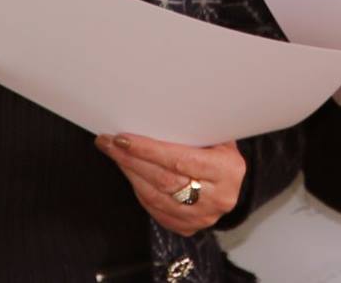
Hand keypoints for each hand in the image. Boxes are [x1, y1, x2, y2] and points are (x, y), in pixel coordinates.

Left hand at [94, 135, 245, 235]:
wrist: (231, 179)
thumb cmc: (219, 150)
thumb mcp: (216, 135)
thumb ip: (191, 129)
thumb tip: (150, 114)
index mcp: (228, 170)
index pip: (179, 160)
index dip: (148, 150)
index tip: (123, 139)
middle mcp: (218, 197)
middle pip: (163, 180)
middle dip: (132, 159)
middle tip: (109, 143)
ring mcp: (203, 217)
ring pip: (156, 197)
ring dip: (130, 174)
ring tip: (115, 154)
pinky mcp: (189, 227)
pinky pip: (156, 210)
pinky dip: (139, 190)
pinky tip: (129, 173)